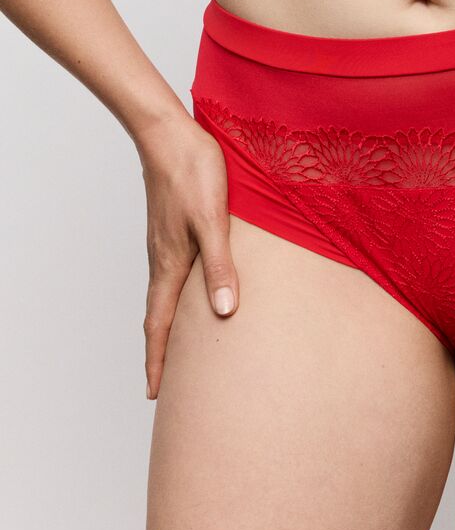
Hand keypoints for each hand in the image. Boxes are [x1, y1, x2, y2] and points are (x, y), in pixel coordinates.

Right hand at [137, 111, 238, 399]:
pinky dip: (177, 300)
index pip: (160, 325)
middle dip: (161, 354)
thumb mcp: (213, 222)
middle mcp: (165, 260)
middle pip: (159, 318)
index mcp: (171, 264)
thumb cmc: (193, 174)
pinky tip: (192, 296)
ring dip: (168, 328)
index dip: (158, 361)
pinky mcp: (174, 230)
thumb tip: (224, 313)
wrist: (170, 135)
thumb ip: (221, 266)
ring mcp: (167, 245)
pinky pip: (173, 277)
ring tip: (177, 350)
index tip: (154, 395)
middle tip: (164, 384)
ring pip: (166, 298)